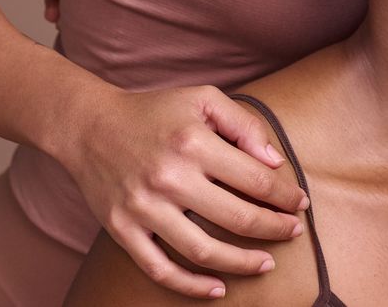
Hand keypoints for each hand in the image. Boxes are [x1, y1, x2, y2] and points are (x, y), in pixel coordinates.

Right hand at [60, 84, 308, 297]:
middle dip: (274, 229)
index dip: (285, 196)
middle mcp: (169, 178)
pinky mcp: (121, 230)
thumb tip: (275, 163)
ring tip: (265, 263)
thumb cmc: (154, 111)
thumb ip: (244, 125)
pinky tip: (217, 288)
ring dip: (241, 263)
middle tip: (293, 232)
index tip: (299, 204)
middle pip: (237, 218)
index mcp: (194, 143)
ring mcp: (143, 208)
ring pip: (203, 250)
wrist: (88, 126)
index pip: (256, 180)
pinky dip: (190, 285)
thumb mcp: (203, 100)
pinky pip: (159, 268)